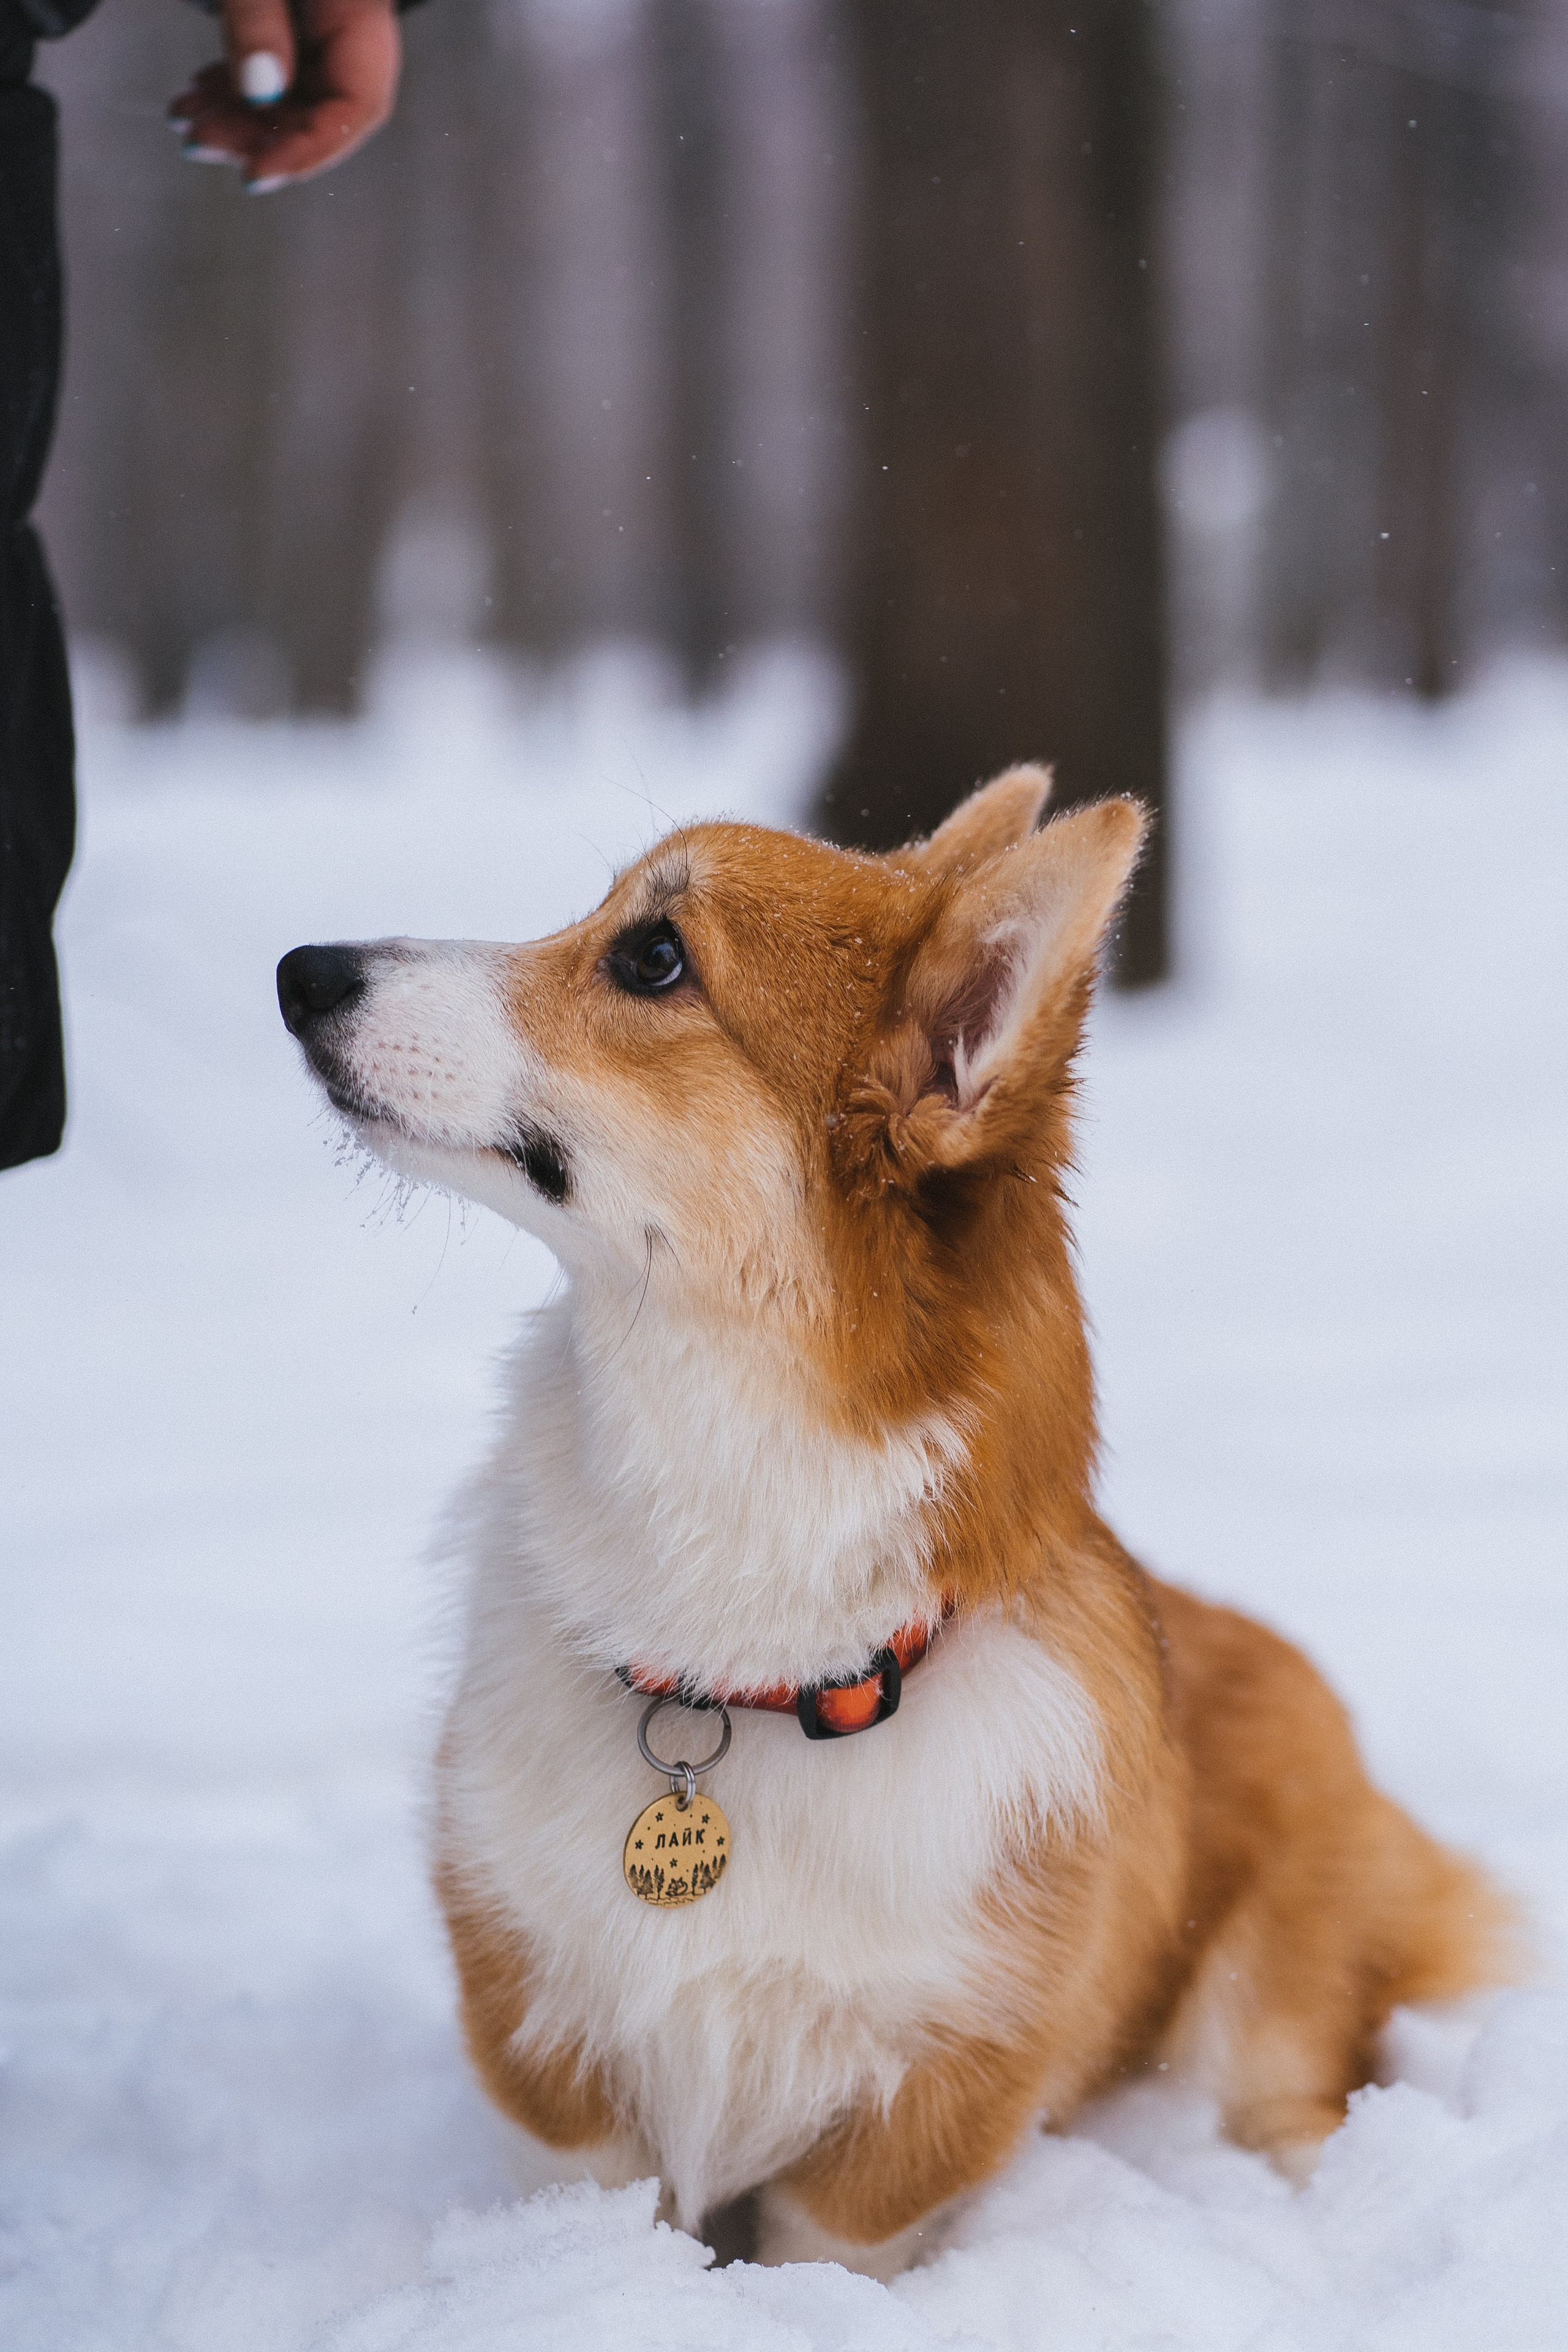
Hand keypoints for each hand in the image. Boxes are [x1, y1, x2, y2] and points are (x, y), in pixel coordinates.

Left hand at [168, 0, 400, 193]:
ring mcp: (322, 23)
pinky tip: (199, 96)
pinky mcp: (295, 20)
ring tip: (187, 119)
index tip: (255, 174)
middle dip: (258, 136)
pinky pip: (275, 70)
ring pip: (292, 97)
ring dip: (237, 118)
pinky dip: (235, 90)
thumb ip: (259, 19)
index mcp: (360, 5)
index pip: (358, 104)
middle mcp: (350, 23)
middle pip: (321, 110)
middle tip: (199, 142)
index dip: (309, 149)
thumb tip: (261, 92)